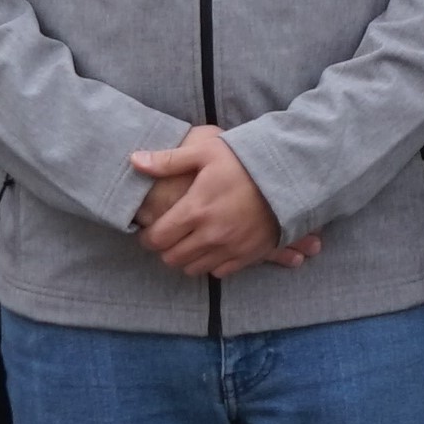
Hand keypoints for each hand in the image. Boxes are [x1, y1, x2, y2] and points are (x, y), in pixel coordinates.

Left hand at [131, 127, 289, 278]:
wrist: (289, 174)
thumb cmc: (244, 159)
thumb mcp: (205, 151)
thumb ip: (168, 160)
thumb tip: (134, 161)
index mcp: (195, 209)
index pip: (157, 238)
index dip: (147, 237)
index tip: (149, 230)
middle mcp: (210, 234)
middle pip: (172, 258)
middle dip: (165, 249)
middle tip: (169, 236)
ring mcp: (230, 248)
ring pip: (193, 268)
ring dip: (186, 258)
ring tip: (189, 241)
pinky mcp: (248, 255)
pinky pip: (219, 272)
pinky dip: (211, 263)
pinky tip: (213, 246)